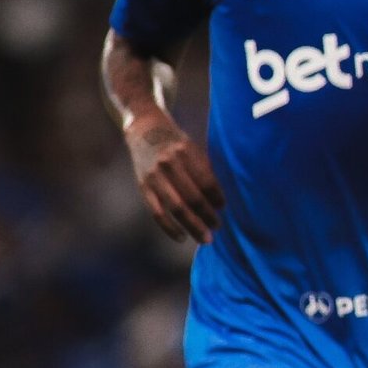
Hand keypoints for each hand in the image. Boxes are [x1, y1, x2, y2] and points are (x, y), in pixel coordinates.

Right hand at [125, 114, 224, 243]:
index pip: (206, 180)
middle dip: (207, 216)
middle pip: (192, 197)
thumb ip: (205, 170)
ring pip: (176, 208)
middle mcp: (169, 164)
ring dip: (193, 226)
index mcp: (185, 152)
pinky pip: (157, 213)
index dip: (217, 197)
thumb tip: (220, 201)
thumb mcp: (193, 148)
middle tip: (218, 227)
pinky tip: (182, 238)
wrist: (144, 129)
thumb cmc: (177, 143)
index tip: (223, 208)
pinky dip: (170, 228)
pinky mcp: (143, 187)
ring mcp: (154, 177)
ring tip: (206, 238)